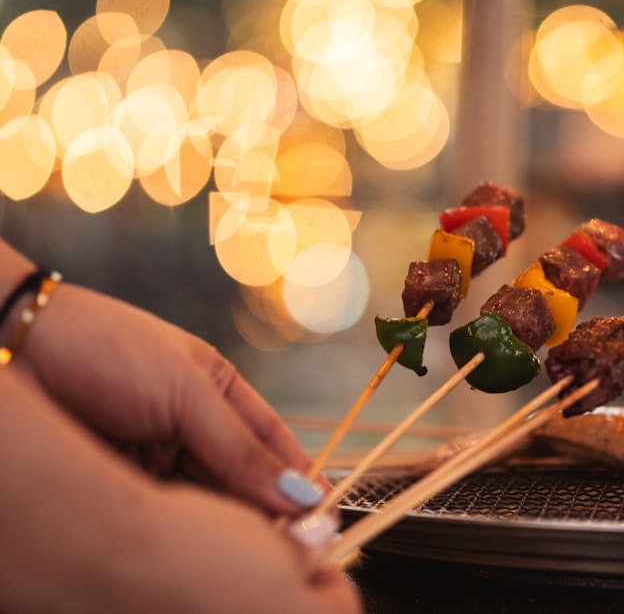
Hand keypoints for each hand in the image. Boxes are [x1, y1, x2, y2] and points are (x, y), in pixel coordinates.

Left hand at [0, 366, 360, 613]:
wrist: (16, 347)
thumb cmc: (106, 348)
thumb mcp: (186, 393)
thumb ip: (240, 448)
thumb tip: (298, 493)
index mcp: (217, 390)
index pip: (271, 441)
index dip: (297, 477)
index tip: (322, 515)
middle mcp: (189, 426)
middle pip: (240, 479)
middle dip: (262, 509)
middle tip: (286, 546)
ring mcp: (152, 456)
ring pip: (203, 500)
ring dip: (223, 523)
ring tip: (245, 547)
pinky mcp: (117, 482)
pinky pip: (161, 512)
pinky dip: (180, 528)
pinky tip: (196, 542)